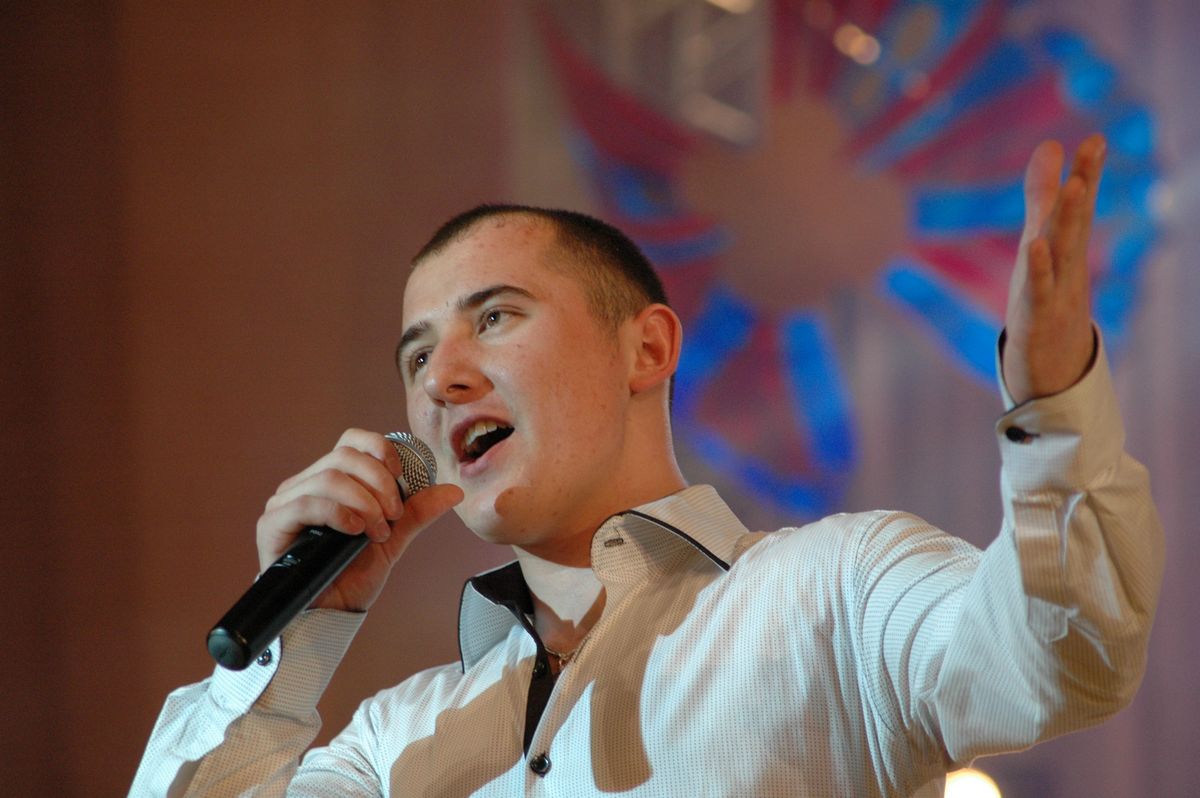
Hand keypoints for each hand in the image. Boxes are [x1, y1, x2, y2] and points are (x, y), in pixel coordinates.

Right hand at [256, 428, 462, 612]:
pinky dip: (338, 512)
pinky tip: (355, 530)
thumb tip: (453, 491)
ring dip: (364, 501)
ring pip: (329, 477)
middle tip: (393, 515)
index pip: (352, 441)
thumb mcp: (393, 537)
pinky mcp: (272, 524)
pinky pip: (306, 503)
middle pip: (344, 455)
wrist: (332, 613)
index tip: (402, 476)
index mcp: (333, 479)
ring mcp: (286, 502)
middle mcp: (306, 484)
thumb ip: (417, 512)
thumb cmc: (354, 573)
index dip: (380, 449)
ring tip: (377, 530)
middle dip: (379, 482)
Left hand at [1002, 134, 1105, 403]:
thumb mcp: (1041, 239)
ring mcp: (1055, 292)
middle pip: (1075, 221)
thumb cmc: (1046, 293)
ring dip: (1069, 220)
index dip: (1087, 172)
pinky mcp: (1035, 318)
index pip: (1078, 204)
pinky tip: (1034, 245)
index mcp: (1066, 246)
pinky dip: (1037, 269)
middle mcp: (1066, 266)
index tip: (1096, 138)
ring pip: (1062, 252)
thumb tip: (1050, 144)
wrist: (1051, 363)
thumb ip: (1043, 194)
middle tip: (1092, 148)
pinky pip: (1037, 291)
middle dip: (1084, 184)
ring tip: (1075, 186)